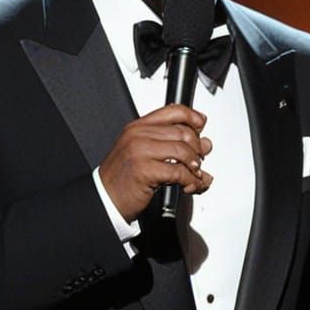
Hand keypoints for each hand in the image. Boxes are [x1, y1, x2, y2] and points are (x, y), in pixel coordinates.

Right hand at [99, 105, 212, 220]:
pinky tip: (188, 185)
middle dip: (197, 148)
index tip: (201, 124)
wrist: (106, 199)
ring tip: (195, 175)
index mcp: (138, 127)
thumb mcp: (146, 154)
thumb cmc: (123, 178)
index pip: (172, 111)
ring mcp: (140, 151)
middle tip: (199, 161)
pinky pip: (179, 172)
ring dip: (195, 166)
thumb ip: (173, 145)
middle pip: (182, 132)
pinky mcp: (145, 170)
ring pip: (183, 151)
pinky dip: (190, 180)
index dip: (192, 117)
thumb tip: (204, 143)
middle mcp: (138, 135)